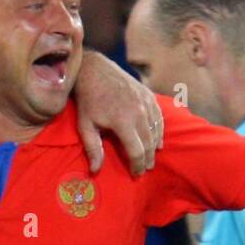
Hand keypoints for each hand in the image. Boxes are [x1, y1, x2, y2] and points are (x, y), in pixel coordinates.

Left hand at [74, 52, 163, 174]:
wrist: (95, 70)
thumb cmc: (88, 100)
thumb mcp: (85, 125)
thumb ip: (92, 148)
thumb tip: (95, 170)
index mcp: (123, 121)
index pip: (137, 151)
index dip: (137, 166)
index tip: (136, 174)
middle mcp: (139, 112)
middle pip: (149, 144)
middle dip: (148, 159)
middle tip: (145, 170)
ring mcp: (146, 102)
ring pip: (156, 131)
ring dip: (154, 147)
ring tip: (150, 158)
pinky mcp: (149, 95)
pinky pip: (159, 117)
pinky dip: (159, 131)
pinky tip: (157, 141)